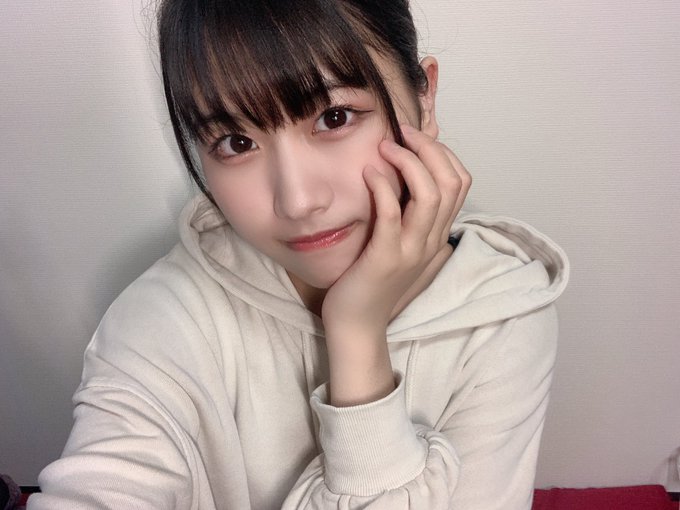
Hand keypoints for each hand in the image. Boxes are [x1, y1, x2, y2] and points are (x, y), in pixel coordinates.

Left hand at [320, 125, 470, 405]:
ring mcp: (411, 250)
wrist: (358, 325)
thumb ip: (411, 218)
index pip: (461, 182)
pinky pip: (393, 214)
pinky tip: (369, 172)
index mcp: (437, 234)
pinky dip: (383, 187)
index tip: (415, 137)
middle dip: (429, 148)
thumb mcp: (401, 245)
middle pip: (452, 182)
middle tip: (402, 132)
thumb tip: (409, 182)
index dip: (443, 152)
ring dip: (410, 161)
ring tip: (386, 146)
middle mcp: (432, 240)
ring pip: (430, 194)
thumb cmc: (374, 281)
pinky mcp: (386, 258)